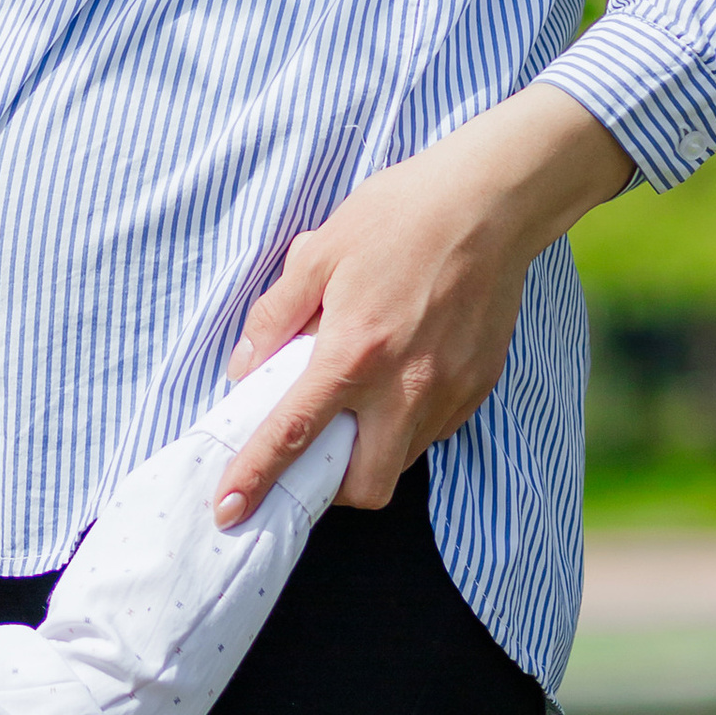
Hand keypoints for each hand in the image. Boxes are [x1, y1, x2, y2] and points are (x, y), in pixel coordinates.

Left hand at [214, 87, 633, 525]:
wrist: (488, 202)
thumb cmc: (397, 217)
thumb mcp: (318, 253)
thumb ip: (276, 317)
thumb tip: (245, 368)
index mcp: (353, 354)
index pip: (292, 435)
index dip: (254, 479)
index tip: (227, 511)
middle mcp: (404, 387)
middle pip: (364, 486)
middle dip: (330, 488)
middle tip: (311, 454)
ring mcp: (449, 392)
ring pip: (402, 462)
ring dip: (369, 454)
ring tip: (355, 407)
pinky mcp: (479, 387)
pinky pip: (433, 431)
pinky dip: (405, 425)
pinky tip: (396, 382)